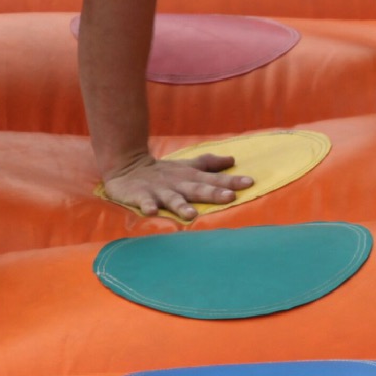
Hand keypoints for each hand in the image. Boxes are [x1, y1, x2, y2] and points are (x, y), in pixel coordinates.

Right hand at [101, 152, 252, 222]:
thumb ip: (209, 164)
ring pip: (172, 199)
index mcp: (189, 177)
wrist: (126, 166)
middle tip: (229, 197)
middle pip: (197, 189)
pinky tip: (151, 212)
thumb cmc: (163, 171)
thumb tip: (233, 160)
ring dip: (181, 206)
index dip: (230, 181)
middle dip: (213, 193)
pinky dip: (147, 207)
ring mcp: (158, 190)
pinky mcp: (140, 196)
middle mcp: (177, 183)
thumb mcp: (187, 166)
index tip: (249, 183)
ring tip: (191, 215)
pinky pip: (144, 202)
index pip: (213, 179)